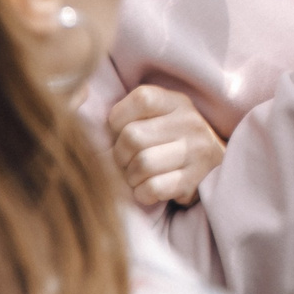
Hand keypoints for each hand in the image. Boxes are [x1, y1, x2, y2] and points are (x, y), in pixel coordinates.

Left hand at [103, 85, 226, 207]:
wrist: (215, 168)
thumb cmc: (171, 142)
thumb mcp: (158, 117)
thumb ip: (128, 112)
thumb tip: (77, 110)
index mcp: (177, 102)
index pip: (140, 99)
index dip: (120, 120)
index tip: (123, 132)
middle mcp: (191, 122)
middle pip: (133, 137)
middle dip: (122, 156)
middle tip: (130, 161)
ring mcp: (197, 150)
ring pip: (142, 165)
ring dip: (133, 177)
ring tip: (141, 176)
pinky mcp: (197, 179)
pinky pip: (154, 188)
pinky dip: (144, 194)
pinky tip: (151, 190)